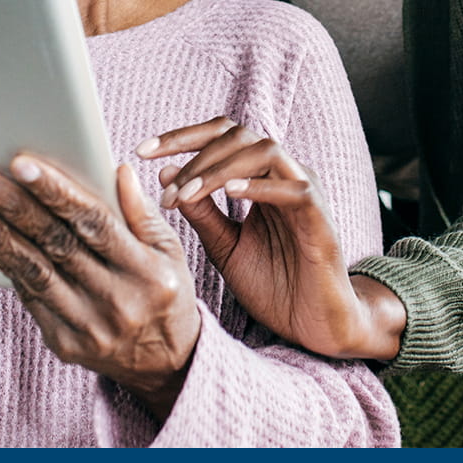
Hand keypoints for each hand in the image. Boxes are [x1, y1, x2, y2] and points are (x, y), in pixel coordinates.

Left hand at [0, 155, 199, 421]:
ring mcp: (87, 326)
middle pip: (57, 244)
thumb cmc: (166, 293)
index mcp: (147, 272)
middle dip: (14, 207)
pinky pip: (28, 296)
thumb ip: (142, 212)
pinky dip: (3, 263)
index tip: (22, 163)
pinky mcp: (63, 342)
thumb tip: (118, 170)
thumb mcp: (170, 251)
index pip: (95, 223)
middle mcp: (116, 301)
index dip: (56, 192)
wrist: (164, 363)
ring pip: (34, 272)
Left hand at [137, 118, 405, 361]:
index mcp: (262, 177)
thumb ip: (201, 213)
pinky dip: (261, 187)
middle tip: (165, 185)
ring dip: (219, 169)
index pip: (222, 136)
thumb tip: (165, 173)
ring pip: (265, 152)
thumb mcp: (224, 247)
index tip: (142, 151)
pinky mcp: (321, 220)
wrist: (314, 327)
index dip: (182, 137)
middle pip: (240, 135)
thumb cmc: (274, 285)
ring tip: (186, 194)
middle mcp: (285, 175)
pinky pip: (295, 190)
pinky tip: (229, 194)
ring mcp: (306, 193)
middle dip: (195, 152)